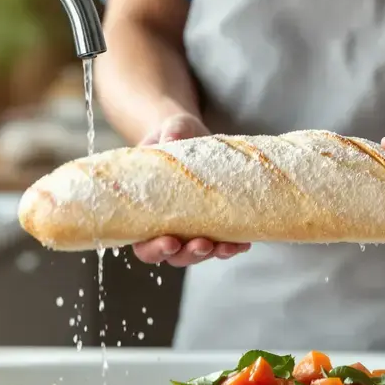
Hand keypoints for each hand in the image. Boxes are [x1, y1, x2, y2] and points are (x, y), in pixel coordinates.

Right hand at [132, 113, 251, 266]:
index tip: (170, 242)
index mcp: (145, 209)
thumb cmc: (173, 134)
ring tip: (228, 246)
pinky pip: (220, 242)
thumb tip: (172, 140)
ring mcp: (190, 226)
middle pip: (173, 255)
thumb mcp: (171, 128)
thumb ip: (171, 133)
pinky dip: (231, 246)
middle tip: (203, 245)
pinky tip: (242, 242)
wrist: (192, 135)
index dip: (153, 249)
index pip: (141, 242)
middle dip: (188, 255)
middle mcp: (166, 224)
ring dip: (212, 254)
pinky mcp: (211, 223)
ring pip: (197, 253)